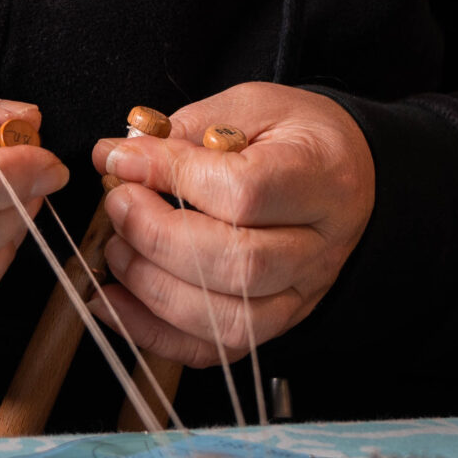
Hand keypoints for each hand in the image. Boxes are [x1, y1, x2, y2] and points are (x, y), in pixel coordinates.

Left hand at [87, 85, 373, 367]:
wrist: (342, 173)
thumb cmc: (293, 137)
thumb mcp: (250, 107)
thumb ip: (184, 131)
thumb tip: (115, 158)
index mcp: (321, 177)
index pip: (245, 191)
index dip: (172, 178)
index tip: (123, 160)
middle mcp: (319, 246)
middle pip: (239, 264)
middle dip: (157, 236)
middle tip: (117, 204)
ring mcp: (301, 294)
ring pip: (229, 319)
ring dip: (153, 288)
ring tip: (117, 248)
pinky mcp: (275, 324)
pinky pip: (214, 350)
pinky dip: (154, 334)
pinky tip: (115, 302)